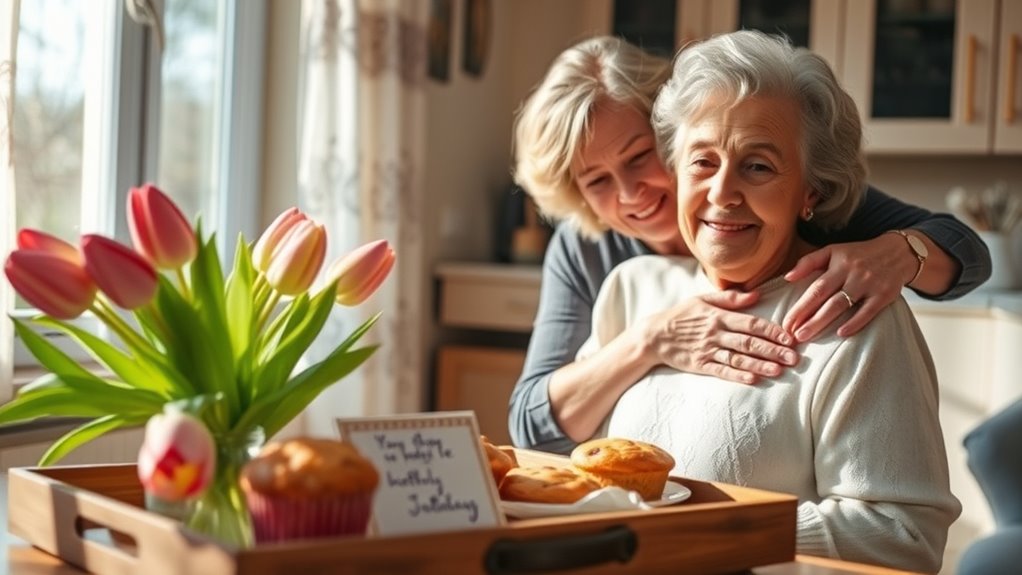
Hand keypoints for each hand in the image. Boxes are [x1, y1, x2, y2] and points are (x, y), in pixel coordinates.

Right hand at [639, 290, 798, 384]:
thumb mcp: (703, 300)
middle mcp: (716, 333)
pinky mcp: (699, 365)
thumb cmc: (681, 315)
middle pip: (749, 342)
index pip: (751, 323)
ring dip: (759, 364)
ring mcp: (707, 350)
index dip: (772, 331)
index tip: (790, 338)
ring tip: (779, 370)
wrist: (653, 335)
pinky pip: (721, 371)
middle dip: (773, 350)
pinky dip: (737, 375)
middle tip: (794, 358)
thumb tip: (756, 295)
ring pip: (738, 358)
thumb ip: (730, 298)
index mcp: (719, 316)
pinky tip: (752, 380)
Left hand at [782, 234, 913, 341]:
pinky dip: (855, 323)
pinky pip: (868, 311)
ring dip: (822, 322)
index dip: (800, 306)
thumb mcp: (833, 251)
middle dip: (807, 318)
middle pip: (826, 298)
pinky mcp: (885, 294)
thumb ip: (809, 262)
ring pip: (843, 305)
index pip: (815, 288)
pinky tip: (841, 334)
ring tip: (806, 336)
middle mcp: (853, 273)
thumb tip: (787, 277)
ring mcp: (870, 284)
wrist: (899, 252)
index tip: (786, 322)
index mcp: (838, 263)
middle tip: (791, 335)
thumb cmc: (858, 254)